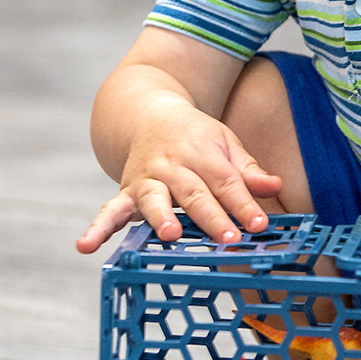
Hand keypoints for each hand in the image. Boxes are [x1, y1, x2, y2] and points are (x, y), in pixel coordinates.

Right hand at [75, 104, 283, 253]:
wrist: (147, 113)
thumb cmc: (194, 136)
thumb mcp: (224, 142)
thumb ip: (247, 168)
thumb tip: (275, 185)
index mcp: (201, 152)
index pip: (225, 181)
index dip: (243, 203)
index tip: (259, 225)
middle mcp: (172, 166)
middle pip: (193, 193)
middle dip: (210, 216)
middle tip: (227, 238)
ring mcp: (146, 179)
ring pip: (154, 200)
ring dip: (161, 218)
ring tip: (171, 235)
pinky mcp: (125, 193)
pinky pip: (109, 211)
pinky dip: (96, 229)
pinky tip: (85, 246)